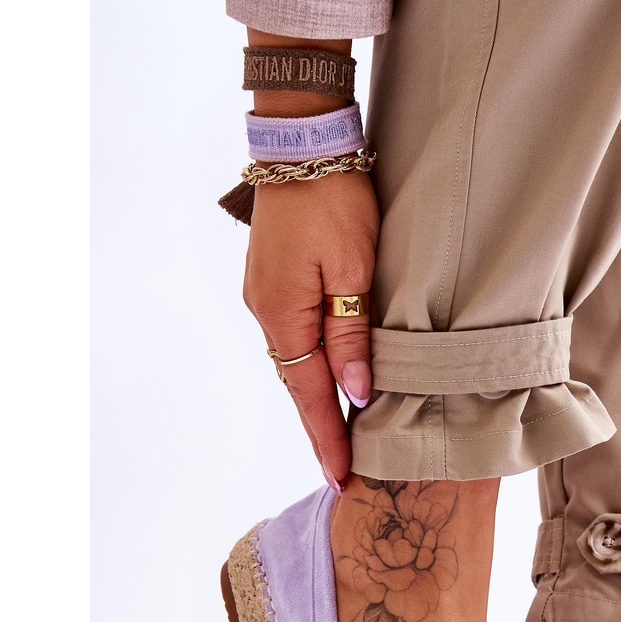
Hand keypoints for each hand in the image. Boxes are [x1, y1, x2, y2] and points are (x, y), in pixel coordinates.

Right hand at [242, 166, 379, 489]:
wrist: (302, 144)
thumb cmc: (334, 201)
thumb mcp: (354, 269)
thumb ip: (352, 333)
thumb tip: (356, 391)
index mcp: (283, 313)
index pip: (309, 394)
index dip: (327, 437)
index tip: (341, 477)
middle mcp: (266, 311)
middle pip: (298, 383)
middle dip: (321, 428)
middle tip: (345, 470)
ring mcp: (265, 295)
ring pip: (296, 360)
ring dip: (317, 398)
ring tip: (342, 436)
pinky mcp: (272, 281)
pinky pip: (294, 336)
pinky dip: (312, 365)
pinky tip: (330, 378)